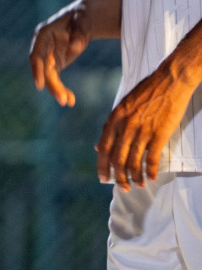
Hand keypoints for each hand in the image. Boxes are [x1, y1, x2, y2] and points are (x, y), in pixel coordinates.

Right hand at [28, 0, 91, 106]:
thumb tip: (76, 47)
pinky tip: (71, 100)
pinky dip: (62, 89)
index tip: (40, 86)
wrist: (83, 19)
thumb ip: (79, 32)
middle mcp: (42, 46)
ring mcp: (48, 55)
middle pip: (43, 69)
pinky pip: (56, 79)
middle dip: (51, 85)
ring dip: (57, 90)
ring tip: (69, 102)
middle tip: (63, 100)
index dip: (36, 70)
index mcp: (43, 34)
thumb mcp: (83, 20)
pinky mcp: (55, 63)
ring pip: (48, 77)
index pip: (36, 55)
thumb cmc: (82, 17)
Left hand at [96, 64, 194, 189]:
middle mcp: (125, 126)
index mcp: (114, 118)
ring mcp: (142, 130)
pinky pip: (152, 158)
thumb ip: (112, 126)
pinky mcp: (159, 134)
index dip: (103, 165)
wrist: (169, 81)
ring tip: (138, 185)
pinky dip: (151, 170)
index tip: (103, 178)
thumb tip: (99, 145)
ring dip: (135, 177)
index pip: (104, 148)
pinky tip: (151, 177)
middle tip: (123, 188)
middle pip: (118, 158)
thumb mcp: (122, 106)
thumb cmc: (146, 92)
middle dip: (119, 177)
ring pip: (134, 161)